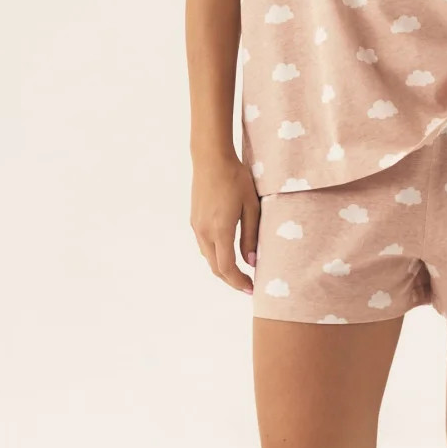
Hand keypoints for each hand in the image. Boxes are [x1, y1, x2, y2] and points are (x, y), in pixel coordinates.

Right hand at [190, 153, 260, 294]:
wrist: (210, 158)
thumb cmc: (236, 179)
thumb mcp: (251, 207)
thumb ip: (251, 236)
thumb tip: (251, 261)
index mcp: (220, 230)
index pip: (227, 267)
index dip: (239, 282)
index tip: (252, 289)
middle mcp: (204, 231)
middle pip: (215, 267)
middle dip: (231, 280)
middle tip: (248, 285)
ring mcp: (197, 226)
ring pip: (208, 258)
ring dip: (223, 269)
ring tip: (240, 272)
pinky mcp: (195, 220)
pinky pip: (204, 246)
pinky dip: (216, 256)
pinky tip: (228, 253)